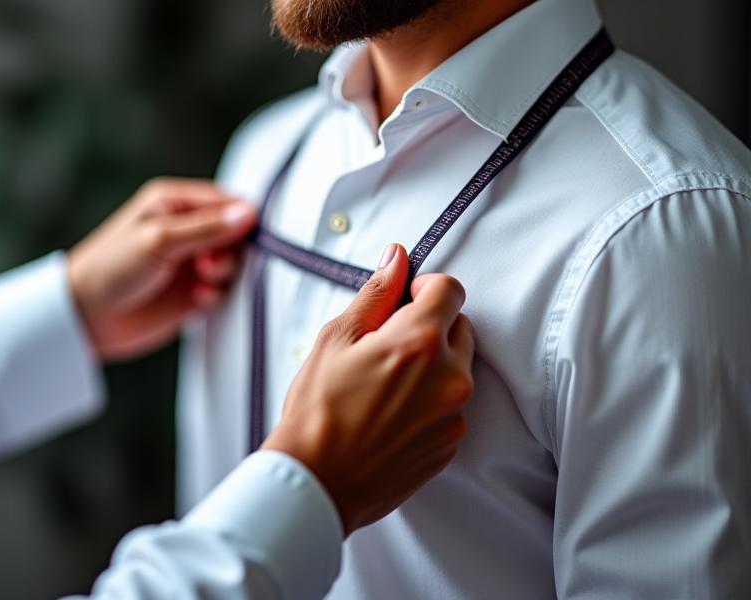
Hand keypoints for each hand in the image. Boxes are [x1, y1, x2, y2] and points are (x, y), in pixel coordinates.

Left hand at [68, 178, 255, 360]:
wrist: (86, 319)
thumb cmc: (110, 269)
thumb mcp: (159, 241)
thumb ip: (206, 228)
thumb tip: (248, 213)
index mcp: (174, 204)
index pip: (225, 202)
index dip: (241, 219)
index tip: (242, 238)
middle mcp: (186, 230)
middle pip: (234, 233)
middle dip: (231, 250)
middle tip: (209, 264)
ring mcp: (189, 262)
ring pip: (232, 262)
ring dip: (225, 273)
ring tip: (203, 279)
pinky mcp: (192, 291)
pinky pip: (222, 289)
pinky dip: (216, 294)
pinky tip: (197, 299)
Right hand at [262, 243, 474, 534]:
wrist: (317, 482)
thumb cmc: (317, 412)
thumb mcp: (337, 338)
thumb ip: (376, 294)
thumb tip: (396, 257)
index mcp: (420, 342)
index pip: (451, 289)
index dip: (425, 288)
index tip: (405, 300)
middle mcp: (449, 377)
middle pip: (460, 327)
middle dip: (430, 326)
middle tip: (388, 345)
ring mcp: (455, 414)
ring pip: (457, 367)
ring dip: (433, 364)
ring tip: (387, 384)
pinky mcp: (451, 443)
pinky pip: (453, 405)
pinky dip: (432, 400)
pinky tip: (393, 412)